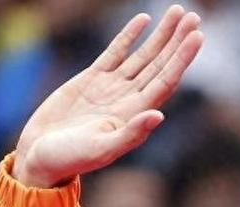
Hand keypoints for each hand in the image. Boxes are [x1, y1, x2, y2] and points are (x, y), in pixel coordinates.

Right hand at [13, 5, 202, 187]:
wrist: (41, 156)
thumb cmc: (71, 160)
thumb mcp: (102, 149)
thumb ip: (131, 133)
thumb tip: (159, 116)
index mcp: (136, 115)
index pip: (166, 81)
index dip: (182, 59)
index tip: (198, 36)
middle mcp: (129, 99)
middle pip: (160, 65)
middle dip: (177, 41)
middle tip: (193, 16)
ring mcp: (112, 88)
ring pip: (143, 56)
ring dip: (161, 35)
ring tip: (177, 12)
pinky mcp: (92, 79)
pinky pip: (116, 52)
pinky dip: (129, 35)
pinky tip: (144, 20)